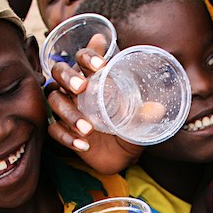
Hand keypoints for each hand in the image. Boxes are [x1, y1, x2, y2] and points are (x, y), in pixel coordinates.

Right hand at [46, 39, 143, 173]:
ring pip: (55, 101)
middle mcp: (75, 89)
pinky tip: (84, 145)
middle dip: (68, 77)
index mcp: (93, 78)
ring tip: (88, 129)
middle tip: (82, 87)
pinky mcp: (63, 129)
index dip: (88, 55)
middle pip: (59, 72)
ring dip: (69, 113)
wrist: (122, 157)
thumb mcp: (138, 119)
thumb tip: (158, 109)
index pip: (83, 57)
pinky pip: (55, 130)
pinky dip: (67, 137)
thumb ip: (144, 113)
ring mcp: (67, 108)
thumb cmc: (127, 128)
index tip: (101, 65)